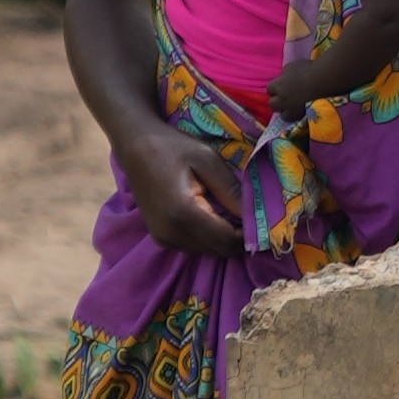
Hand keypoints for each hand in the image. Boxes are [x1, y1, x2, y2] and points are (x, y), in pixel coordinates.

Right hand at [115, 122, 244, 261]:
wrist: (135, 147)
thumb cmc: (173, 148)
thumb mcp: (208, 161)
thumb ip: (232, 191)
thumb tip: (258, 216)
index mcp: (184, 214)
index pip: (228, 242)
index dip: (250, 235)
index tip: (263, 219)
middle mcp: (171, 233)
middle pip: (220, 251)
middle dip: (239, 237)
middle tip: (249, 214)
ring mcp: (163, 239)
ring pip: (209, 251)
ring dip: (224, 238)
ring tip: (229, 212)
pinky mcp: (161, 238)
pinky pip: (195, 247)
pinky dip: (209, 237)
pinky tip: (212, 215)